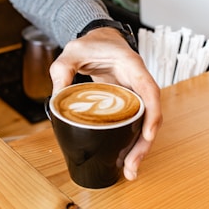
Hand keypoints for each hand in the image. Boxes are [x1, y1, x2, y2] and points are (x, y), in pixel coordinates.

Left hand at [50, 27, 162, 179]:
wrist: (98, 39)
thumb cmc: (91, 43)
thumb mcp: (72, 51)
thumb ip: (63, 70)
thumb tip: (56, 98)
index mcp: (132, 66)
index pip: (150, 90)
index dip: (152, 114)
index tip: (147, 135)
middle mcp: (139, 82)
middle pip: (151, 115)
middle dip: (144, 143)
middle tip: (132, 166)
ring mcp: (135, 94)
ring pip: (145, 123)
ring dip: (140, 147)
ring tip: (129, 170)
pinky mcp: (128, 103)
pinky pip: (135, 122)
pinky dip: (132, 140)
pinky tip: (124, 157)